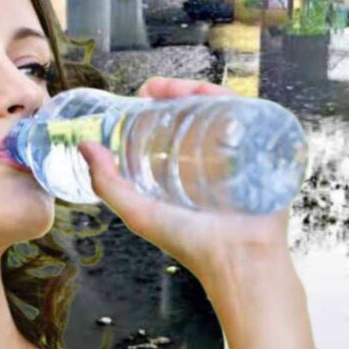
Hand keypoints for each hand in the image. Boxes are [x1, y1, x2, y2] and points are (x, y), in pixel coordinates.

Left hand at [78, 77, 324, 348]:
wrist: (239, 260)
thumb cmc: (191, 243)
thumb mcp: (139, 212)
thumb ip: (107, 183)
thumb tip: (83, 144)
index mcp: (188, 167)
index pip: (175, 122)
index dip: (160, 102)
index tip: (143, 92)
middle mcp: (215, 157)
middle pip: (199, 109)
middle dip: (178, 90)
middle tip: (156, 88)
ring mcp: (241, 152)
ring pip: (223, 108)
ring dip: (202, 91)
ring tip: (181, 88)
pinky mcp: (265, 153)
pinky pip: (253, 119)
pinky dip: (236, 102)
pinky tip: (218, 96)